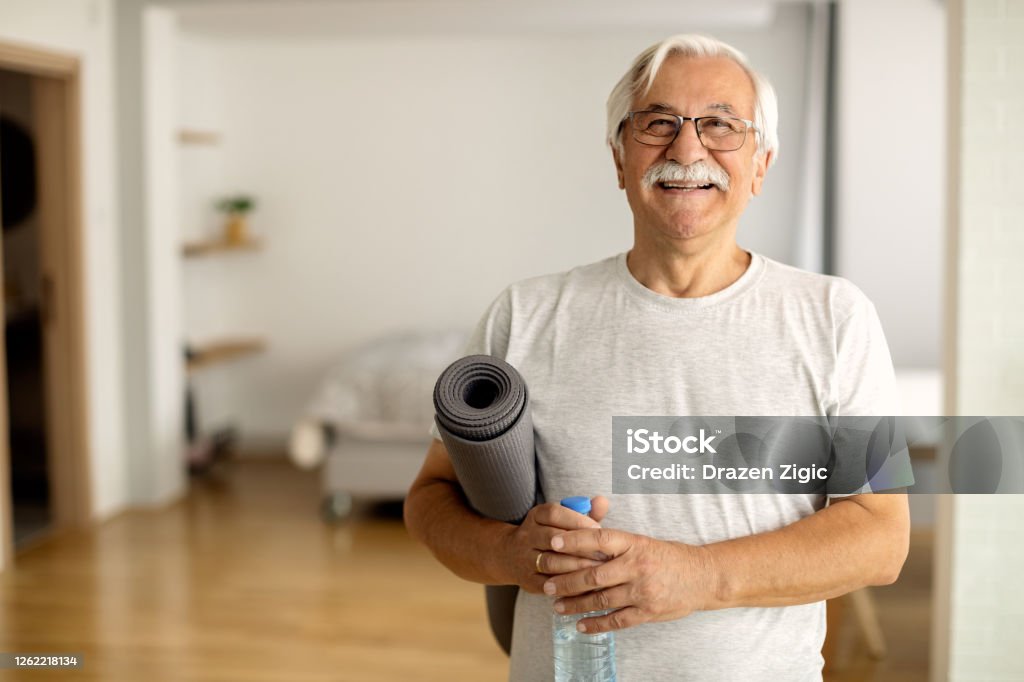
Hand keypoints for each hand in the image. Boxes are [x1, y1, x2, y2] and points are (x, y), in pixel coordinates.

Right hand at [500, 496, 610, 593]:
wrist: (510, 556)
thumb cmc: (548, 535)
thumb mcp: (560, 520)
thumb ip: (584, 512)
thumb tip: (603, 501)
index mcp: (536, 516)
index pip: (553, 513)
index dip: (577, 520)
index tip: (598, 529)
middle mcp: (527, 536)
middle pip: (552, 538)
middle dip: (580, 546)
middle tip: (603, 553)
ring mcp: (525, 559)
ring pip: (550, 562)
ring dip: (576, 566)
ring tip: (597, 570)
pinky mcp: (527, 580)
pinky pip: (548, 584)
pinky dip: (567, 585)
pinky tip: (585, 585)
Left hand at [542, 528, 718, 632]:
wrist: (703, 577)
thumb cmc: (669, 557)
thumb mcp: (643, 541)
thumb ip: (616, 543)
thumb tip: (583, 537)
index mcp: (634, 543)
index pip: (599, 539)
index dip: (574, 539)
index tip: (554, 542)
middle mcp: (636, 566)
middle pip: (593, 574)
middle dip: (566, 580)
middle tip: (546, 583)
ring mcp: (642, 591)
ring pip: (600, 599)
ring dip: (575, 604)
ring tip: (556, 606)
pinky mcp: (648, 611)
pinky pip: (616, 620)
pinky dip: (596, 624)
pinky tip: (580, 625)